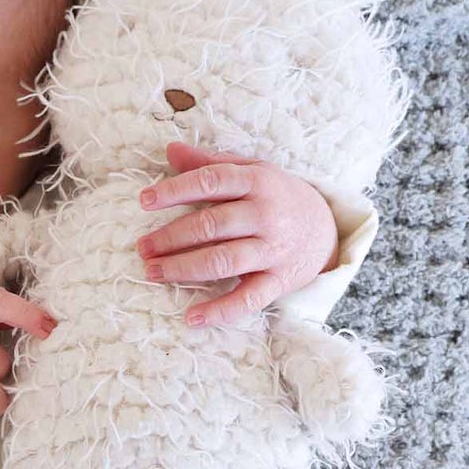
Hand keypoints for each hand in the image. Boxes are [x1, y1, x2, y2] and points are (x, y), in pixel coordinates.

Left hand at [136, 141, 339, 326]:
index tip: (144, 201)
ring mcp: (273, 250)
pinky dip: (219, 311)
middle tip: (142, 247)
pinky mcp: (278, 281)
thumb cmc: (277, 196)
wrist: (326, 229)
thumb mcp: (251, 172)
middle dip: (171, 237)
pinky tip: (191, 318)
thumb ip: (211, 163)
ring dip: (184, 268)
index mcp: (257, 182)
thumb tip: (170, 149)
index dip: (176, 190)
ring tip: (152, 272)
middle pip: (212, 225)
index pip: (211, 182)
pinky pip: (247, 299)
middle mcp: (266, 215)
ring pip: (223, 260)